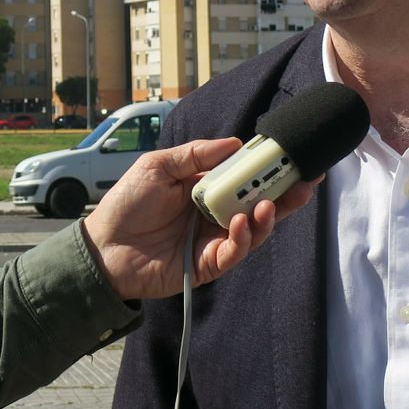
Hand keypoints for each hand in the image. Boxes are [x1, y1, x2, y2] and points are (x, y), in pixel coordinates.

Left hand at [81, 138, 316, 300]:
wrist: (103, 246)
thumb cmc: (126, 203)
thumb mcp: (157, 167)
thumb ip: (194, 155)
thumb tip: (235, 143)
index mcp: (204, 188)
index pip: (244, 178)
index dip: (268, 170)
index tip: (293, 158)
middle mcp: (214, 214)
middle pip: (258, 205)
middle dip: (284, 195)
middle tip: (305, 183)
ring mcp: (213, 240)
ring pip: (253, 230)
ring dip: (266, 217)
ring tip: (269, 205)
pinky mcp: (208, 265)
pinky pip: (234, 252)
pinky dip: (243, 238)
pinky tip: (242, 222)